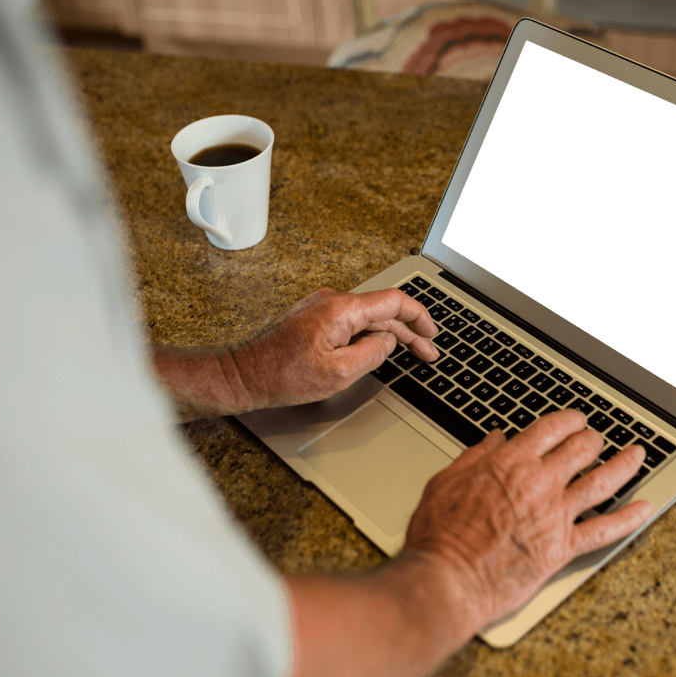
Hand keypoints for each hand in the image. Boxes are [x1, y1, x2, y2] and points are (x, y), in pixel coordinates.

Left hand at [234, 287, 438, 408]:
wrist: (243, 374)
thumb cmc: (281, 375)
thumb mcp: (338, 373)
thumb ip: (372, 355)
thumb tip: (388, 343)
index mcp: (341, 310)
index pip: (393, 302)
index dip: (419, 316)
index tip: (432, 333)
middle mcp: (331, 301)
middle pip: (382, 311)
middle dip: (409, 332)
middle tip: (427, 353)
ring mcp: (321, 307)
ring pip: (367, 317)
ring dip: (390, 334)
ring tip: (409, 353)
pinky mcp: (313, 317)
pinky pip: (350, 321)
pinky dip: (369, 334)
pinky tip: (379, 347)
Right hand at [401, 410, 654, 631]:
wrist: (448, 578)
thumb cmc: (440, 535)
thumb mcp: (445, 482)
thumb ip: (475, 457)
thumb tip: (494, 439)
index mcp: (510, 462)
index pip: (550, 428)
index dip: (568, 420)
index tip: (575, 419)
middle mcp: (539, 482)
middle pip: (581, 449)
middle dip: (593, 439)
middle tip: (597, 438)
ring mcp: (556, 514)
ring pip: (602, 481)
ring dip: (624, 464)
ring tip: (637, 454)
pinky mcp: (563, 547)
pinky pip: (606, 530)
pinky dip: (630, 518)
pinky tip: (645, 508)